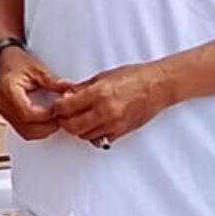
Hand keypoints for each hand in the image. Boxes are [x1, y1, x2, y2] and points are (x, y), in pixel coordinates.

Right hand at [0, 47, 70, 141]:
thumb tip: (69, 89)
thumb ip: (53, 81)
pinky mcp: (10, 117)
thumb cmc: (16, 63)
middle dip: (47, 126)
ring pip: (26, 133)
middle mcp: (4, 105)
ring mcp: (5, 113)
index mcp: (9, 91)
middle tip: (61, 117)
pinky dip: (37, 128)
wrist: (5, 60)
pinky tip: (47, 120)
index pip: (27, 113)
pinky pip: (24, 130)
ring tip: (55, 118)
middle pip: (27, 128)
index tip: (58, 109)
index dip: (45, 115)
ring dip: (43, 130)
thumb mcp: (37, 68)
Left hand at [51, 62, 177, 146]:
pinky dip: (92, 134)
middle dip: (64, 121)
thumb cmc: (134, 77)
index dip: (57, 107)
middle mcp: (105, 112)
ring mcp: (113, 124)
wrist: (158, 86)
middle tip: (64, 114)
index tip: (57, 105)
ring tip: (80, 117)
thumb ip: (82, 87)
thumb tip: (65, 93)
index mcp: (98, 94)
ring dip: (78, 128)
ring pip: (84, 135)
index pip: (66, 107)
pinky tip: (94, 124)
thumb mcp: (103, 76)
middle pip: (72, 127)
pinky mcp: (120, 132)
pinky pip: (99, 139)